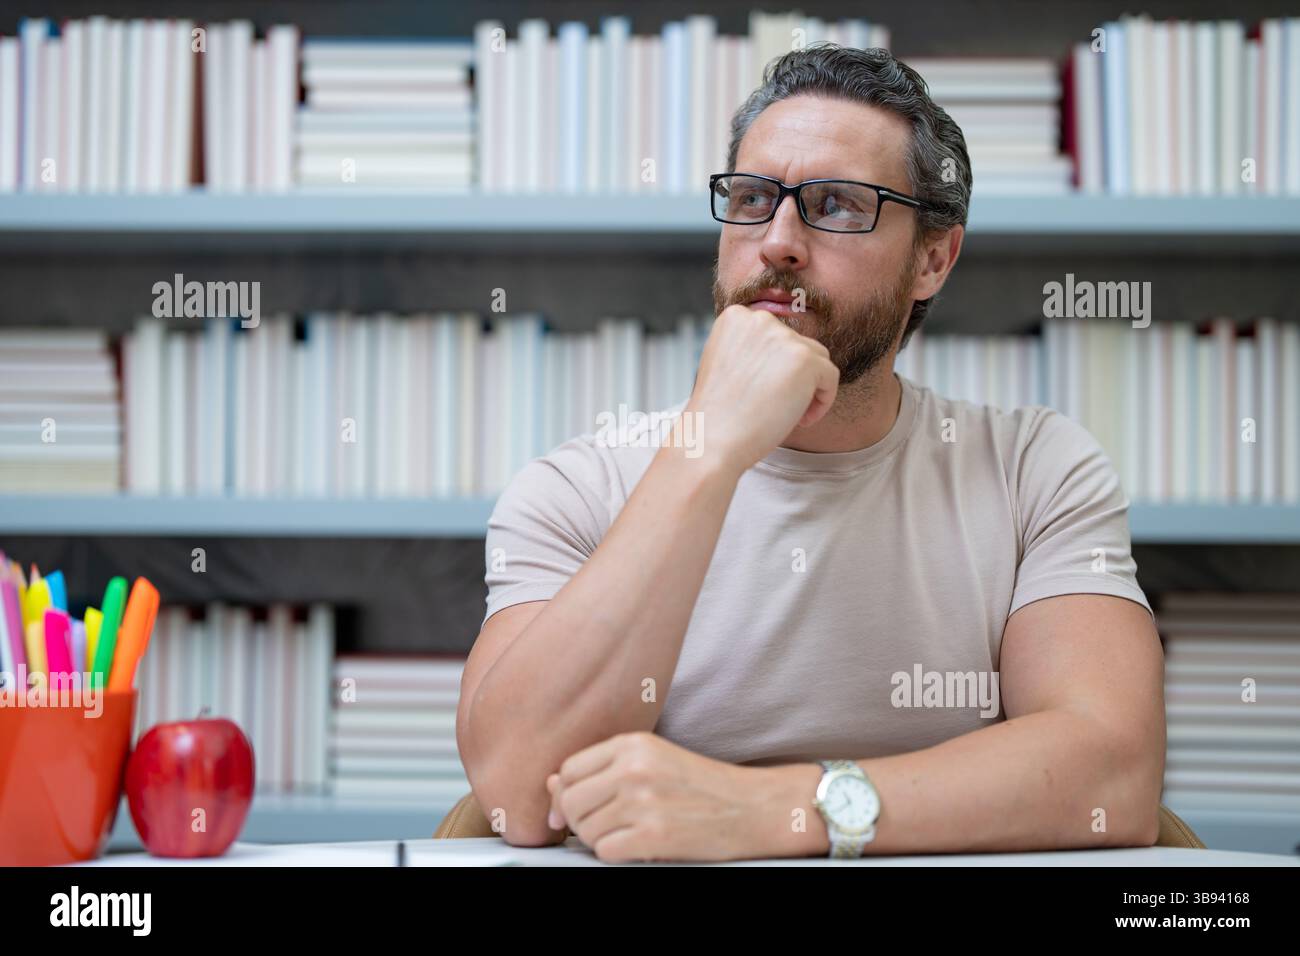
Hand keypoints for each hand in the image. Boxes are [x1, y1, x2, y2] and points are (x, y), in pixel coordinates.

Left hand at [544, 731, 774, 862]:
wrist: (753, 807)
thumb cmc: (706, 785)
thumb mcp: (654, 761)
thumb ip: (603, 769)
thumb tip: (551, 785)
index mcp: (633, 743)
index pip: (569, 769)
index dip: (567, 793)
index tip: (576, 807)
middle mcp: (634, 768)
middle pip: (570, 800)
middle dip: (578, 820)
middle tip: (604, 825)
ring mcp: (643, 801)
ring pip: (585, 829)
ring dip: (599, 839)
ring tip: (627, 833)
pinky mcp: (653, 835)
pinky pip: (605, 851)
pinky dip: (615, 854)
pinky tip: (637, 845)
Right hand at [684, 304, 839, 472]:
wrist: (712, 439)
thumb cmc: (718, 413)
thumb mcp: (726, 365)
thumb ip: (753, 349)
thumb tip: (785, 355)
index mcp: (736, 317)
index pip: (775, 335)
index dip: (776, 367)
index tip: (765, 392)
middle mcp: (760, 319)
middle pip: (798, 344)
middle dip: (793, 377)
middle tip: (777, 407)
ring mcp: (784, 337)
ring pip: (818, 359)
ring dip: (809, 387)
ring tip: (789, 414)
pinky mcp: (805, 359)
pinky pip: (830, 377)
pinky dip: (823, 401)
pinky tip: (801, 420)